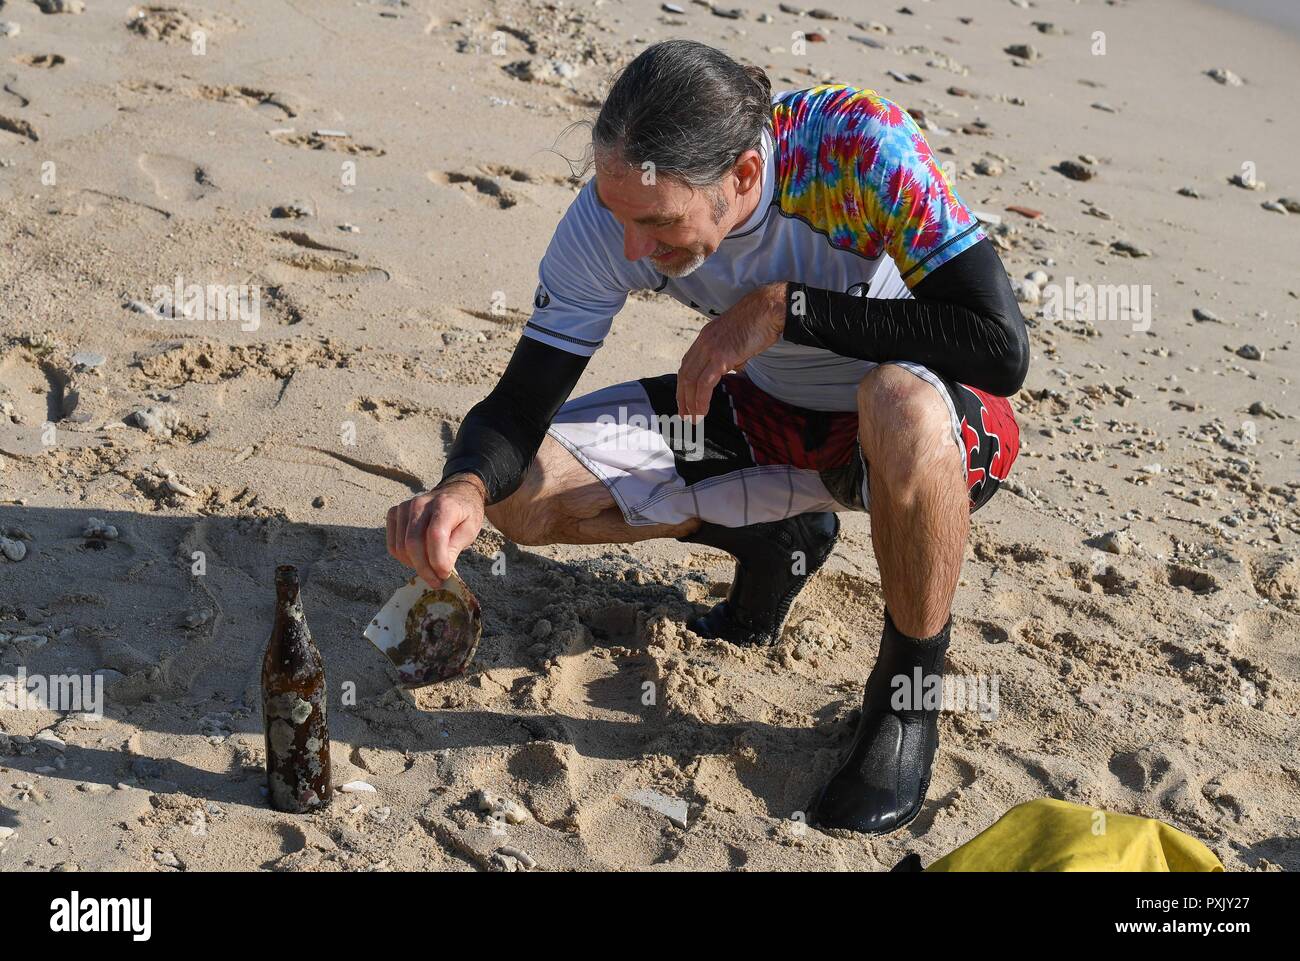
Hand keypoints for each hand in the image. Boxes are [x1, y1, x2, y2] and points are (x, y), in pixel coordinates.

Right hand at [386, 474, 486, 587]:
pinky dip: (404, 559)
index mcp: (444, 505)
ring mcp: (404, 507)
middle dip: (424, 569)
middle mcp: (420, 503)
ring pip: (401, 547)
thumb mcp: (470, 529)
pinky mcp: (394, 513)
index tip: (445, 575)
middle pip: (413, 543)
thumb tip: (440, 569)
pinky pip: (393, 545)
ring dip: (415, 566)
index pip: (435, 535)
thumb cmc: (464, 514)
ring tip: (430, 570)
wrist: (455, 494)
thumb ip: (455, 547)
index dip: (438, 560)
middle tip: (436, 581)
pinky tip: (419, 559)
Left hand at [676, 281, 786, 417]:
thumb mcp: (739, 339)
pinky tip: (702, 411)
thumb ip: (732, 355)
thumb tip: (734, 367)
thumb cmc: (760, 321)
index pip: (688, 364)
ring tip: (693, 418)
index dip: (684, 384)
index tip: (685, 399)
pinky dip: (701, 399)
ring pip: (691, 380)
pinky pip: (704, 383)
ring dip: (690, 402)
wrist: (769, 309)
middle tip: (684, 415)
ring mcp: (710, 349)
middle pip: (684, 373)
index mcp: (706, 337)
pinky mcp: (720, 357)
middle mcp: (704, 342)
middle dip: (682, 397)